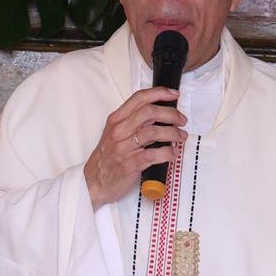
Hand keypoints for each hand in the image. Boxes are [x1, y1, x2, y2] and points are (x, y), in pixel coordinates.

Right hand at [83, 87, 184, 207]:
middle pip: (149, 112)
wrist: (93, 181)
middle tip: (182, 120)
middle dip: (171, 114)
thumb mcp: (114, 133)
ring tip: (181, 136)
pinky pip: (153, 155)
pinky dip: (167, 153)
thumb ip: (133, 122)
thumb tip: (158, 114)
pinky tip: (173, 153)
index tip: (174, 94)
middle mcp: (119, 131)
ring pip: (153, 132)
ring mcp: (124, 147)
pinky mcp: (130, 164)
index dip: (159, 93)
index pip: (139, 98)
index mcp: (116, 119)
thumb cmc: (107, 157)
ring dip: (173, 133)